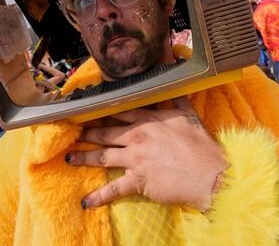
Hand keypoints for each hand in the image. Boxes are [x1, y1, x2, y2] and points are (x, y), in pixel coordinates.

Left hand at [65, 97, 227, 210]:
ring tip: (70, 159)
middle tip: (75, 134)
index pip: (121, 112)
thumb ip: (177, 99)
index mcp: (149, 120)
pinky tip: (86, 202)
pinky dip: (99, 196)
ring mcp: (135, 158)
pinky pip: (114, 189)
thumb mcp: (189, 115)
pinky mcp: (138, 180)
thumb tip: (177, 77)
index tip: (90, 110)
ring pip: (104, 156)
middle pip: (106, 132)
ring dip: (85, 158)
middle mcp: (138, 136)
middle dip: (88, 133)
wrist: (208, 174)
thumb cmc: (201, 145)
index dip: (104, 111)